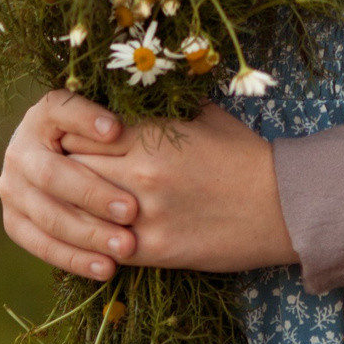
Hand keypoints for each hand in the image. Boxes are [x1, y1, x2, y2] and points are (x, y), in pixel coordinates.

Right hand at [0, 90, 139, 279]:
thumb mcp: (115, 124)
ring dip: (88, 234)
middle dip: (93, 193)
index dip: (85, 120)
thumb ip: (121, 122)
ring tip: (126, 246)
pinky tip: (106, 268)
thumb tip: (125, 130)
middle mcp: (20, 149)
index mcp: (44, 115)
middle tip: (132, 210)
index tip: (117, 130)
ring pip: (48, 215)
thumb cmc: (113, 143)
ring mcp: (12, 188)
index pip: (61, 111)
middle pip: (52, 173)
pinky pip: (43, 245)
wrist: (75, 171)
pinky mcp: (15, 222)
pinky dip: (75, 258)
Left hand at [59, 100, 297, 272]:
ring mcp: (145, 216)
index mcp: (149, 137)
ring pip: (81, 212)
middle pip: (70, 172)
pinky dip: (94, 242)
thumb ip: (162, 107)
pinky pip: (105, 248)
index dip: (68, 138)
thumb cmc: (244, 155)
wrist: (281, 205)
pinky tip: (94, 235)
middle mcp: (140, 175)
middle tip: (61, 174)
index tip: (69, 141)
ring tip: (73, 205)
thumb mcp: (203, 116)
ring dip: (74, 209)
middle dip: (63, 172)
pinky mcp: (156, 251)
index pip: (77, 134)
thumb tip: (134, 91)